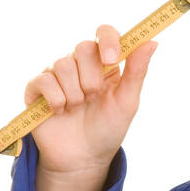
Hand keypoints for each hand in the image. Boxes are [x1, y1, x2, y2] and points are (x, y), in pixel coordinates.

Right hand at [25, 25, 157, 177]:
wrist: (83, 158)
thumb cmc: (107, 128)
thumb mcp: (127, 102)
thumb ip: (137, 71)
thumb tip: (152, 41)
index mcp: (105, 63)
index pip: (105, 33)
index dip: (108, 40)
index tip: (111, 59)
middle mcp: (80, 63)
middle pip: (83, 47)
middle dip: (92, 78)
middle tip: (94, 97)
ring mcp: (57, 74)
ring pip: (63, 65)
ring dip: (75, 93)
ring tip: (78, 108)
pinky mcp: (37, 88)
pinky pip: (44, 80)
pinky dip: (56, 100)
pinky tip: (60, 111)